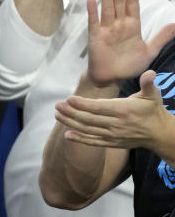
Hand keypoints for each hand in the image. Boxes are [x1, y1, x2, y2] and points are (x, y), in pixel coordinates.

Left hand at [55, 70, 171, 149]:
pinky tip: (67, 135)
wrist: (160, 134)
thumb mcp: (152, 95)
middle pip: (90, 119)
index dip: (83, 104)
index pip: (99, 108)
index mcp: (123, 110)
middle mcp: (117, 124)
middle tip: (57, 105)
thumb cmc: (152, 110)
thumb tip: (150, 72)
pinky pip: (94, 142)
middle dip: (72, 112)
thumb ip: (148, 84)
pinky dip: (80, 139)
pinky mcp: (112, 143)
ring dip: (71, 123)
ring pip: (88, 130)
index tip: (69, 99)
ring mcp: (113, 135)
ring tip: (57, 115)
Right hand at [86, 0, 174, 86]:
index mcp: (132, 26)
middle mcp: (119, 24)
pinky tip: (91, 0)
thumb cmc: (130, 65)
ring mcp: (106, 29)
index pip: (132, 5)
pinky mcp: (95, 36)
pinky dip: (92, 11)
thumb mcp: (149, 51)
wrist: (112, 78)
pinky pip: (93, 21)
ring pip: (107, 8)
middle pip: (119, 3)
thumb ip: (161, 37)